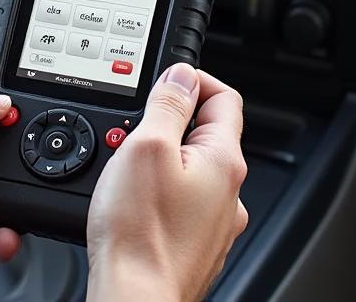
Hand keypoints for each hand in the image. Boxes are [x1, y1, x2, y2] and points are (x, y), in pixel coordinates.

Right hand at [86, 65, 248, 301]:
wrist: (134, 298)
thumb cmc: (140, 232)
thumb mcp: (146, 146)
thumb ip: (168, 104)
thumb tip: (182, 75)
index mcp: (223, 162)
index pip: (224, 98)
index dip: (192, 79)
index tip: (164, 80)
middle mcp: (229, 193)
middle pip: (205, 133)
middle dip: (168, 121)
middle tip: (134, 127)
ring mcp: (214, 222)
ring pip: (190, 169)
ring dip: (161, 157)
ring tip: (127, 166)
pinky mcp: (195, 244)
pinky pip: (181, 201)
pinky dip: (159, 191)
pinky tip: (133, 200)